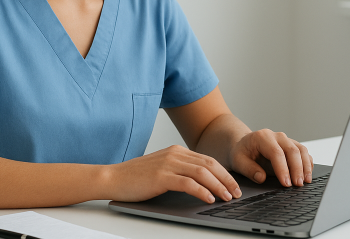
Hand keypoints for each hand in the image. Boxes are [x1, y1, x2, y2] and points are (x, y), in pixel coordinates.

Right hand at [106, 145, 242, 203]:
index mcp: (177, 151)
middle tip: (237, 192)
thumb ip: (179, 170)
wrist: (113, 178)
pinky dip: (202, 191)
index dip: (224, 172)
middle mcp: (175, 154)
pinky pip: (188, 183)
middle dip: (226, 179)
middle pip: (209, 164)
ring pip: (202, 172)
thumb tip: (201, 183)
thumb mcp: (162, 169)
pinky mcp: (161, 176)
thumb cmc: (136, 177)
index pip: (208, 159)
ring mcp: (168, 164)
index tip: (234, 184)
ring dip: (218, 186)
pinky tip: (209, 198)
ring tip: (227, 197)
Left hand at [229, 129, 312, 186]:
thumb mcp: (238, 161)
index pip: (276, 153)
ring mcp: (286, 140)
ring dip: (305, 166)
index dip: (283, 169)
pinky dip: (308, 163)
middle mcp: (277, 136)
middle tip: (298, 185)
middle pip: (292, 150)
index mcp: (262, 137)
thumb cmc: (241, 153)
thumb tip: (261, 177)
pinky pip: (304, 152)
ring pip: (301, 150)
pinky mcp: (292, 145)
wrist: (244, 145)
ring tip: (306, 182)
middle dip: (297, 169)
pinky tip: (308, 175)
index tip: (286, 183)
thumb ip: (248, 169)